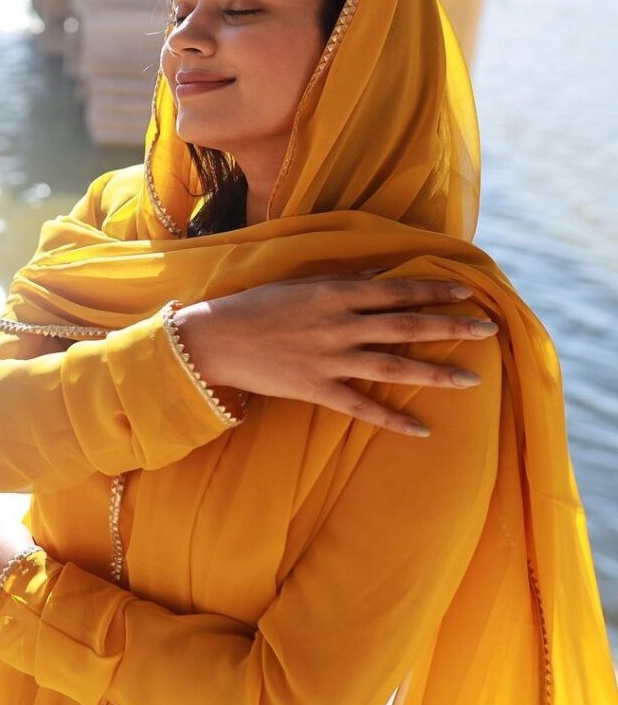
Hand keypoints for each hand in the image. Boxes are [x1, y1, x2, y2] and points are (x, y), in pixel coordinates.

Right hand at [172, 274, 497, 437]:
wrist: (215, 340)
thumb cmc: (255, 306)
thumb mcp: (299, 284)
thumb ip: (344, 281)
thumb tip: (384, 275)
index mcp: (334, 293)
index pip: (396, 289)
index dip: (434, 289)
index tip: (468, 289)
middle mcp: (338, 325)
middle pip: (405, 326)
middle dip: (450, 326)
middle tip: (489, 329)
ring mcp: (329, 359)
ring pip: (393, 366)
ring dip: (435, 372)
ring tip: (472, 379)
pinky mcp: (316, 389)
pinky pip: (362, 407)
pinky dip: (392, 419)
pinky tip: (422, 429)